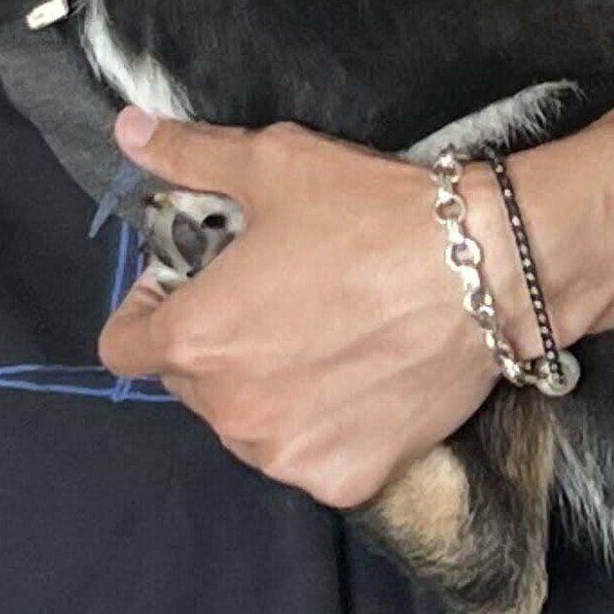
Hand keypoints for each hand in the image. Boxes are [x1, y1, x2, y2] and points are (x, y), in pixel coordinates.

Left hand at [99, 106, 524, 506]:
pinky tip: (358, 377)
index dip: (147, 310)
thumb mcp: (273, 165)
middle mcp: (230, 413)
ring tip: (320, 337)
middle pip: (189, 385)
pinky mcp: (345, 481)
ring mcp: (287, 455)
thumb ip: (189, 157)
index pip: (122, 349)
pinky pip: (308, 456)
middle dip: (213, 343)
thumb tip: (127, 131)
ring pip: (247, 426)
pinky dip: (321, 426)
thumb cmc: (374, 215)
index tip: (188, 283)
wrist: (491, 272)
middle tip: (271, 299)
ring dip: (263, 391)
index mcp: (196, 340)